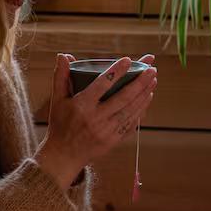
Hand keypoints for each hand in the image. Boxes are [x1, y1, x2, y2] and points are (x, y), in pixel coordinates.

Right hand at [37, 53, 157, 189]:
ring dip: (144, 95)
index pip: (102, 84)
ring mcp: (107, 131)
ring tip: (153, 80)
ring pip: (131, 110)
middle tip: (151, 69)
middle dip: (140, 82)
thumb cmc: (60, 123)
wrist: (64, 155)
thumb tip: (62, 55)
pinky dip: (141, 110)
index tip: (128, 60)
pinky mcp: (114, 140)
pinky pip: (131, 124)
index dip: (116, 71)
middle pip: (123, 97)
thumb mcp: (57, 100)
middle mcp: (96, 118)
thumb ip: (61, 76)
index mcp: (82, 106)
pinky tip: (147, 99)